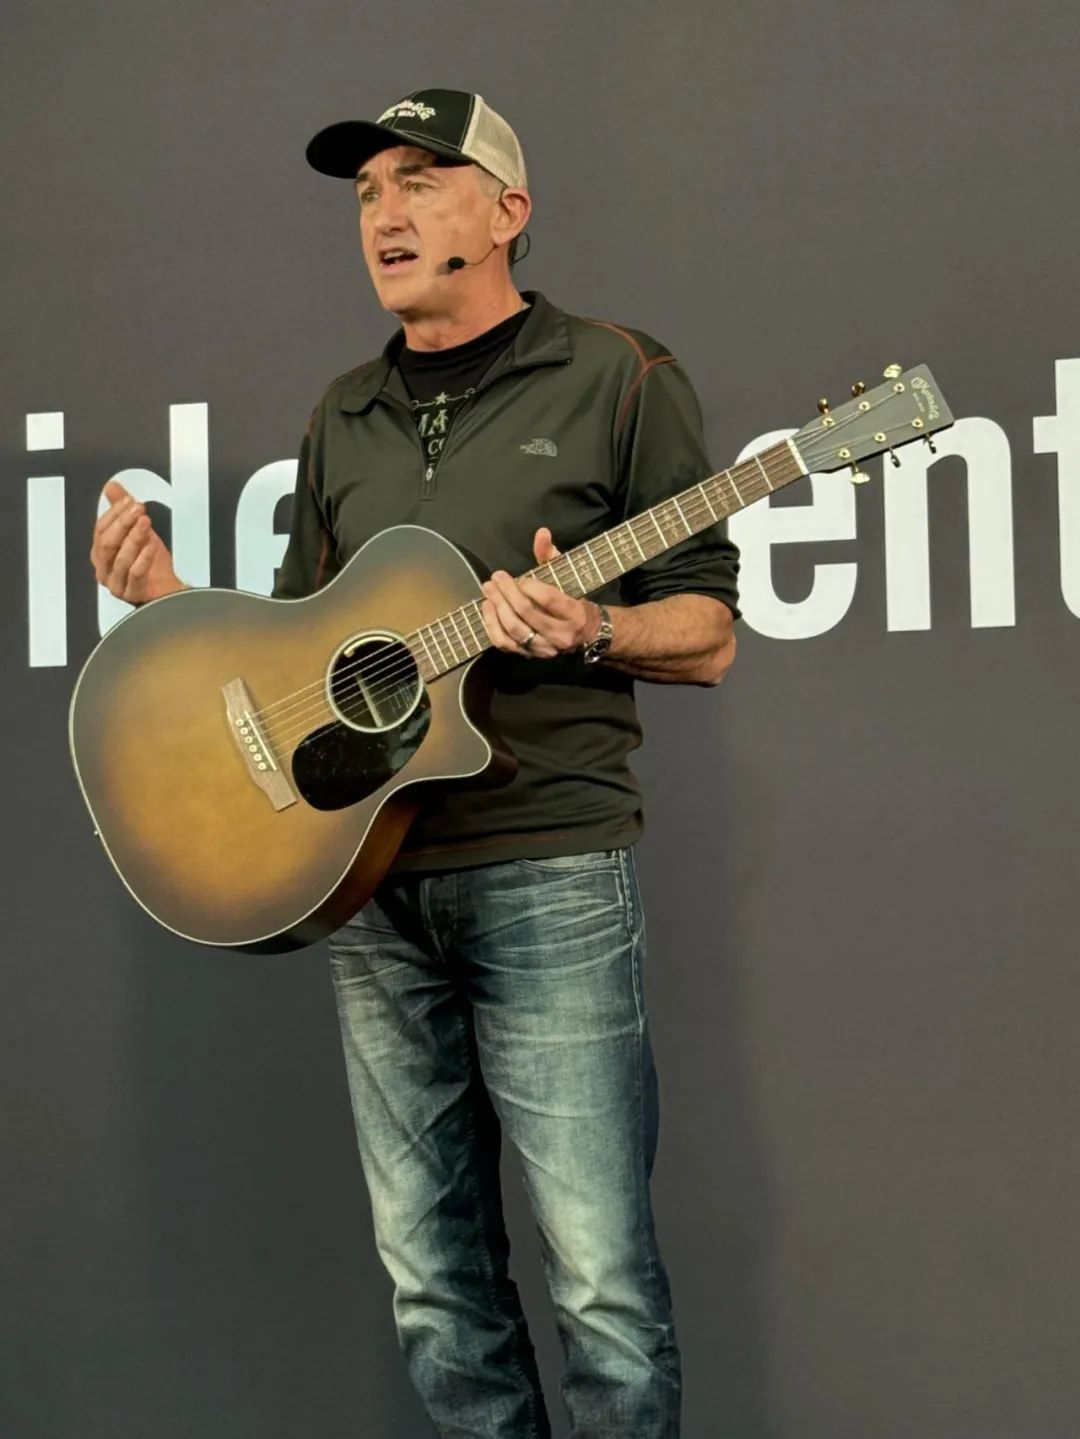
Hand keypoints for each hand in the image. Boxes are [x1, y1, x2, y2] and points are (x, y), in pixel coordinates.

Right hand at [91, 480, 185, 604]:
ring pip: (120, 559)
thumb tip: (111, 486)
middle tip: (139, 510)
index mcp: (101, 553)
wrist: (168, 590)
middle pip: (107, 544)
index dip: (114, 514)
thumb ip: (122, 509)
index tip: (130, 501)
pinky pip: (135, 574)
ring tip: (146, 523)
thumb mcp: (137, 531)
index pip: (100, 529)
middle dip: (123, 523)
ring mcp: (116, 583)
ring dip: (134, 538)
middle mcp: (104, 569)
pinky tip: (152, 546)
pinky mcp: (132, 593)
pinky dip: (143, 558)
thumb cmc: (151, 565)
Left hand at [480, 527, 602, 658]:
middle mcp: (560, 634)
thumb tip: (541, 533)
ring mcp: (544, 648)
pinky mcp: (530, 655)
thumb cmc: (573, 601)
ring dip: (497, 608)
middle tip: (495, 578)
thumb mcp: (566, 576)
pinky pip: (505, 643)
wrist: (584, 635)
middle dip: (507, 593)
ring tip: (488, 591)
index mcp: (574, 613)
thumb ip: (551, 555)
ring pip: (514, 629)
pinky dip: (492, 625)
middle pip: (527, 613)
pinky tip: (487, 609)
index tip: (520, 578)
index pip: (548, 598)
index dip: (530, 586)